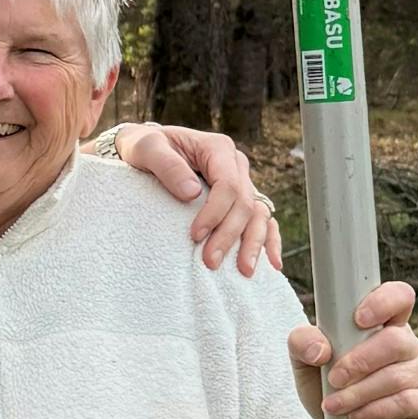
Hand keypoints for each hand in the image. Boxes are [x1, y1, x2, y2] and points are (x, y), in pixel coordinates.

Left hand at [116, 118, 284, 274]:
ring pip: (258, 214)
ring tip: (244, 271)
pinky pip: (263, 220)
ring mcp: (241, 182)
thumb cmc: (145, 148)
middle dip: (229, 234)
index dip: (215, 213)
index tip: (195, 236)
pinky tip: (272, 264)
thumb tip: (192, 193)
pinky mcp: (239, 199)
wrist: (146, 151)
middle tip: (210, 261)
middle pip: (244, 203)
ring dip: (253, 243)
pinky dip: (269, 240)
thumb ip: (167, 166)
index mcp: (218, 148)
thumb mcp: (146, 148)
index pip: (227, 184)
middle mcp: (235, 164)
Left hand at [289, 280, 417, 418]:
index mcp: (383, 322)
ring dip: (360, 393)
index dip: (383, 303)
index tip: (358, 320)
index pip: (398, 296)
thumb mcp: (305, 362)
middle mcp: (407, 343)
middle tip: (334, 379)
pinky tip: (356, 417)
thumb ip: (303, 343)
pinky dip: (376, 410)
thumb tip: (319, 349)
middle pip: (395, 341)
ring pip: (397, 376)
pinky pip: (407, 402)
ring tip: (334, 405)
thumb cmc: (327, 385)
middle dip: (359, 361)